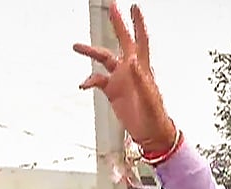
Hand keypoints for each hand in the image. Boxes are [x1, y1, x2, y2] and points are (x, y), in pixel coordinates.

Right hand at [73, 3, 175, 152]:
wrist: (149, 133)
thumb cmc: (154, 115)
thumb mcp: (148, 96)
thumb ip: (140, 78)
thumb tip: (132, 60)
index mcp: (142, 68)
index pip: (140, 40)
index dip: (137, 23)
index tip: (133, 7)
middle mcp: (130, 70)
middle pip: (122, 41)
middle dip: (116, 24)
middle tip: (111, 7)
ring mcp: (121, 79)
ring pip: (104, 59)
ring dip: (91, 52)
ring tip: (76, 46)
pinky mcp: (113, 91)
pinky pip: (97, 80)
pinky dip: (89, 80)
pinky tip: (83, 84)